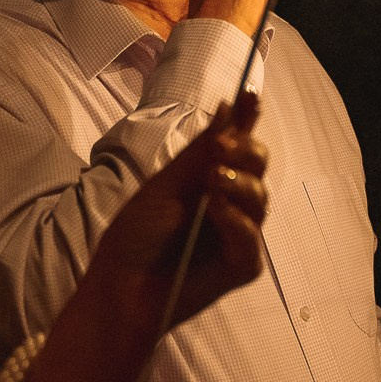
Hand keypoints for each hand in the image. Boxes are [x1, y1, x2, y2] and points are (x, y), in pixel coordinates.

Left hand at [84, 94, 268, 326]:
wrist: (120, 286)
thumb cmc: (135, 237)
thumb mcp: (165, 185)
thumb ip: (201, 152)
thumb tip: (228, 107)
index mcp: (209, 180)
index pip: (238, 144)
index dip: (247, 119)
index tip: (249, 94)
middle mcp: (229, 204)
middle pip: (258, 166)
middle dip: (245, 151)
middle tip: (220, 148)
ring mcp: (238, 235)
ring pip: (260, 198)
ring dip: (239, 183)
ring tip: (212, 180)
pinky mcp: (241, 266)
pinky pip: (251, 239)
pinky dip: (236, 222)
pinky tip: (216, 211)